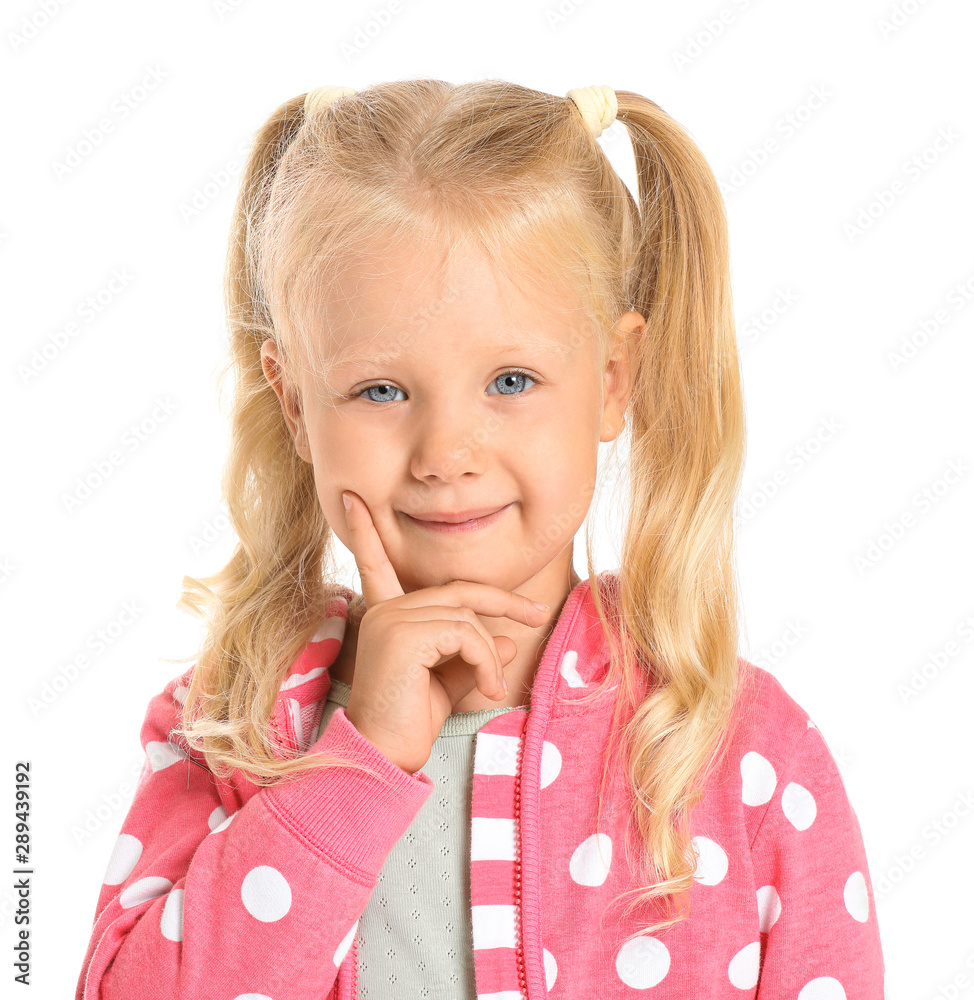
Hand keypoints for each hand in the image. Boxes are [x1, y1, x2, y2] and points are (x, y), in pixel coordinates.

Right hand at [338, 491, 549, 773]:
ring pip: (468, 617)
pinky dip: (485, 660)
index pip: (377, 564)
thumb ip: (474, 654)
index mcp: (388, 616)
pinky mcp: (406, 634)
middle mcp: (386, 610)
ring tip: (492, 687)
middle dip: (501, 600)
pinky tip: (486, 688)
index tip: (353, 498)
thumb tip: (507, 637)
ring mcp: (393, 619)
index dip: (366, 532)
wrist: (385, 756)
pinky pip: (467, 634)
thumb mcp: (449, 681)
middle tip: (536, 614)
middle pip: (458, 590)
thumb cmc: (411, 722)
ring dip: (490, 653)